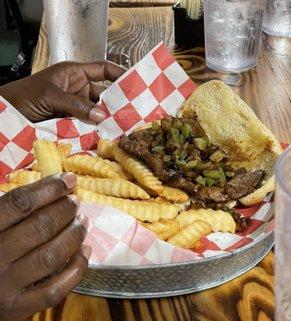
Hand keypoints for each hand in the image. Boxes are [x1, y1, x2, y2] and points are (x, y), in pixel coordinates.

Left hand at [0, 61, 125, 122]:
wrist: (9, 113)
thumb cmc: (26, 95)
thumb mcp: (51, 96)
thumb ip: (77, 105)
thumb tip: (102, 116)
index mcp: (75, 73)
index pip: (103, 70)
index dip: (119, 75)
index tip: (135, 83)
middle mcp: (78, 89)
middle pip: (103, 95)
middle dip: (116, 104)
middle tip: (132, 114)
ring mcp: (75, 106)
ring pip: (96, 113)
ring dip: (106, 120)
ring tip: (122, 127)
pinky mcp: (71, 122)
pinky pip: (87, 125)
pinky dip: (95, 130)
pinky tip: (105, 136)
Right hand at [0, 173, 90, 320]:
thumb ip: (7, 211)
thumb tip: (48, 188)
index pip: (20, 203)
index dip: (49, 188)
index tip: (68, 180)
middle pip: (40, 227)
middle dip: (64, 210)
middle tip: (75, 203)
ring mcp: (7, 284)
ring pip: (51, 256)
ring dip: (73, 235)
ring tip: (82, 222)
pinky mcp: (19, 308)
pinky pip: (55, 289)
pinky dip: (76, 269)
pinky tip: (84, 252)